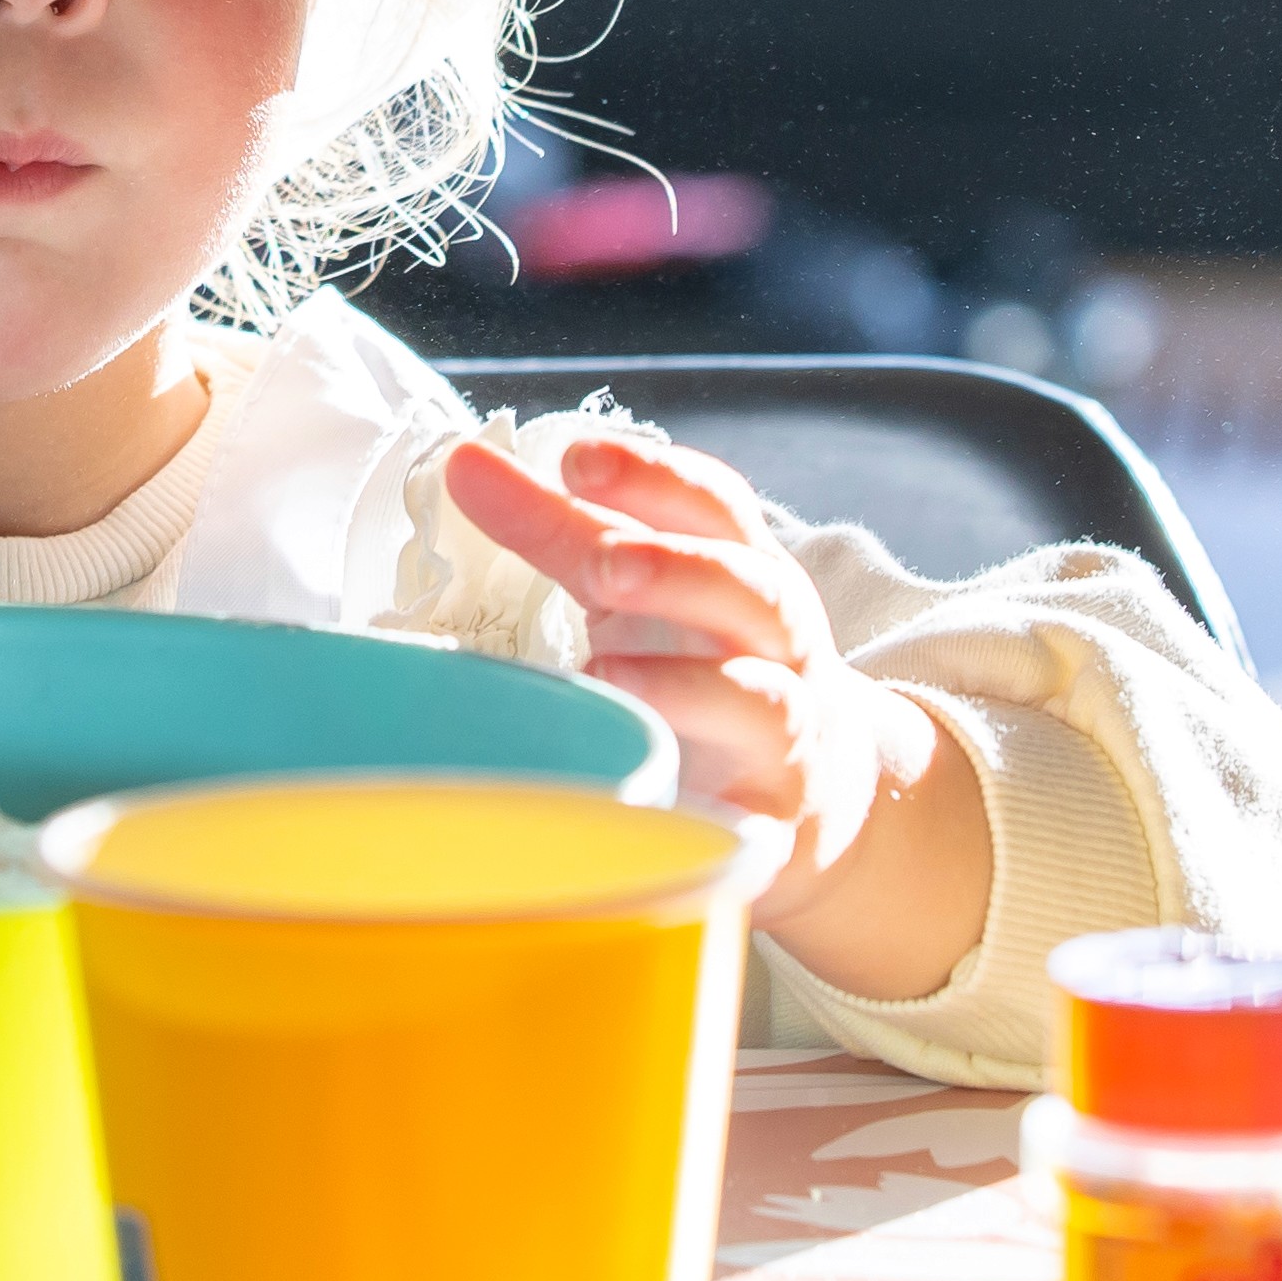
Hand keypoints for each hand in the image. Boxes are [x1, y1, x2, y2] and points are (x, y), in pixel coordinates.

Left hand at [442, 432, 990, 1000]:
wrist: (815, 784)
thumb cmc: (702, 661)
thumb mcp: (642, 589)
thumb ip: (563, 527)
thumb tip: (466, 463)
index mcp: (741, 569)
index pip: (714, 506)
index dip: (653, 479)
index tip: (578, 460)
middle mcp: (778, 642)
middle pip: (753, 591)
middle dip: (678, 572)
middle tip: (603, 566)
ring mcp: (786, 733)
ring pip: (763, 702)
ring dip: (688, 688)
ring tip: (608, 676)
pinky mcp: (771, 820)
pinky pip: (751, 818)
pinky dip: (710, 809)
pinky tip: (654, 797)